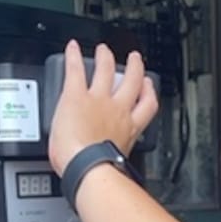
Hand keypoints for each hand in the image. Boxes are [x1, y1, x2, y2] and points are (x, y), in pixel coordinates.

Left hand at [48, 40, 158, 175]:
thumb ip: (117, 158)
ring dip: (106, 58)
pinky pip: (76, 70)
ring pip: (107, 71)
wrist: (86, 168)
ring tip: (105, 50)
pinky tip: (71, 48)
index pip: (146, 106)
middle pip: (132, 82)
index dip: (149, 92)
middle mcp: (117, 110)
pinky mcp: (76, 95)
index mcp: (129, 129)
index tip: (148, 87)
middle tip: (135, 61)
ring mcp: (98, 100)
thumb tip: (112, 169)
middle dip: (135, 69)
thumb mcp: (116, 166)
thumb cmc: (99, 174)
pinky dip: (73, 57)